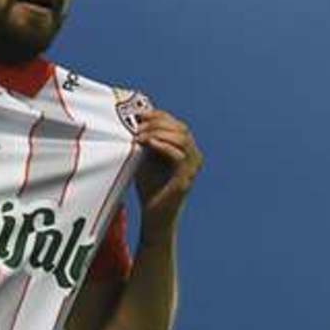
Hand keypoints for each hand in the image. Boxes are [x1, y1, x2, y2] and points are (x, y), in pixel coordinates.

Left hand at [134, 109, 202, 230]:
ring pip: (181, 138)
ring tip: (139, 136)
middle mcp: (194, 156)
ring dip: (158, 132)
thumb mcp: (147, 157)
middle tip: (137, 126)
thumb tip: (136, 120)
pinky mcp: (185, 179)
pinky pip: (178, 155)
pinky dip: (162, 145)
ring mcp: (192, 168)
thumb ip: (147, 140)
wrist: (154, 215)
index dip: (159, 115)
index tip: (140, 115)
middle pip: (180, 128)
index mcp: (186, 149)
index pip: (177, 124)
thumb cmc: (150, 185)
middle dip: (157, 123)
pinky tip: (147, 143)